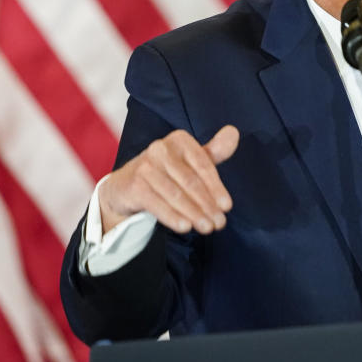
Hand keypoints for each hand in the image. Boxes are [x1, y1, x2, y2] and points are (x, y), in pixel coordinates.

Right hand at [98, 126, 238, 235]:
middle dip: (207, 205)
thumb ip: (214, 151)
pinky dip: (172, 217)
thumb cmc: (166, 172)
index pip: (203, 165)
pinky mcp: (134, 184)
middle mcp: (161, 148)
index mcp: (179, 140)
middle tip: (219, 224)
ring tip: (206, 228)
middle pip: (190, 181)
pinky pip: (157, 203)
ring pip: (175, 194)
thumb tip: (234, 133)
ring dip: (194, 214)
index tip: (227, 207)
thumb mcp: (190, 161)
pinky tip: (185, 227)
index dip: (217, 187)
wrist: (126, 186)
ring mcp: (145, 166)